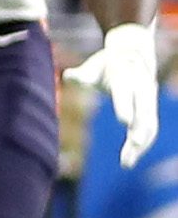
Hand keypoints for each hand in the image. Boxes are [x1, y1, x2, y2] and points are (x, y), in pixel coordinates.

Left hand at [66, 23, 160, 166]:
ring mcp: (149, 101)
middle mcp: (142, 90)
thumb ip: (83, 75)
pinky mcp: (151, 111)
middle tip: (134, 145)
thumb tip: (67, 75)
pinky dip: (143, 145)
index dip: (126, 106)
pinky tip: (131, 158)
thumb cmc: (106, 65)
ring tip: (127, 162)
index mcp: (126, 77)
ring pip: (149, 124)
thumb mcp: (93, 66)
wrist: (133, 55)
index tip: (125, 122)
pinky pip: (150, 129)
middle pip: (144, 112)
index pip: (126, 94)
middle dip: (141, 129)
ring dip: (141, 144)